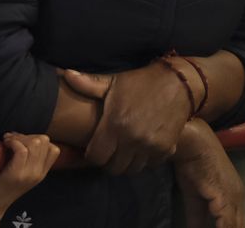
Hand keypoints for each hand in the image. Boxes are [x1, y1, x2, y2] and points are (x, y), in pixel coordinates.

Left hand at [0, 134, 61, 227]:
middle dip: (27, 135)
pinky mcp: (15, 174)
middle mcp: (38, 174)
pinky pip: (21, 150)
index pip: (54, 149)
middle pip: (44, 141)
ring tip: (7, 141)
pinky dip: (13, 142)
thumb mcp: (21, 173)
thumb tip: (24, 137)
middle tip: (12, 140)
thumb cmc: (1, 185)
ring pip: (35, 143)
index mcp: (41, 174)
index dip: (38, 139)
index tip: (23, 141)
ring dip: (19, 137)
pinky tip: (5, 144)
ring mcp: (28, 174)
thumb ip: (28, 161)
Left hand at [64, 64, 187, 174]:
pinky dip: (145, 160)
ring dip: (127, 163)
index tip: (93, 149)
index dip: (92, 155)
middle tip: (109, 152)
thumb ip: (89, 84)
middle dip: (108, 162)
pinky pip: (150, 165)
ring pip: (132, 169)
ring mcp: (151, 146)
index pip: (96, 156)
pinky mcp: (166, 149)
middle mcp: (133, 139)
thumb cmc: (141, 82)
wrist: (178, 84)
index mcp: (115, 123)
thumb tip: (66, 75)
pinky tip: (142, 148)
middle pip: (114, 168)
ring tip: (124, 150)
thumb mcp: (114, 81)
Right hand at [173, 120, 244, 227]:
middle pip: (239, 227)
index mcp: (234, 197)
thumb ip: (196, 217)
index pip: (236, 225)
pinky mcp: (225, 197)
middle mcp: (238, 198)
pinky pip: (226, 224)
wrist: (191, 142)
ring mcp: (233, 198)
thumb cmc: (191, 164)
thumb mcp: (193, 196)